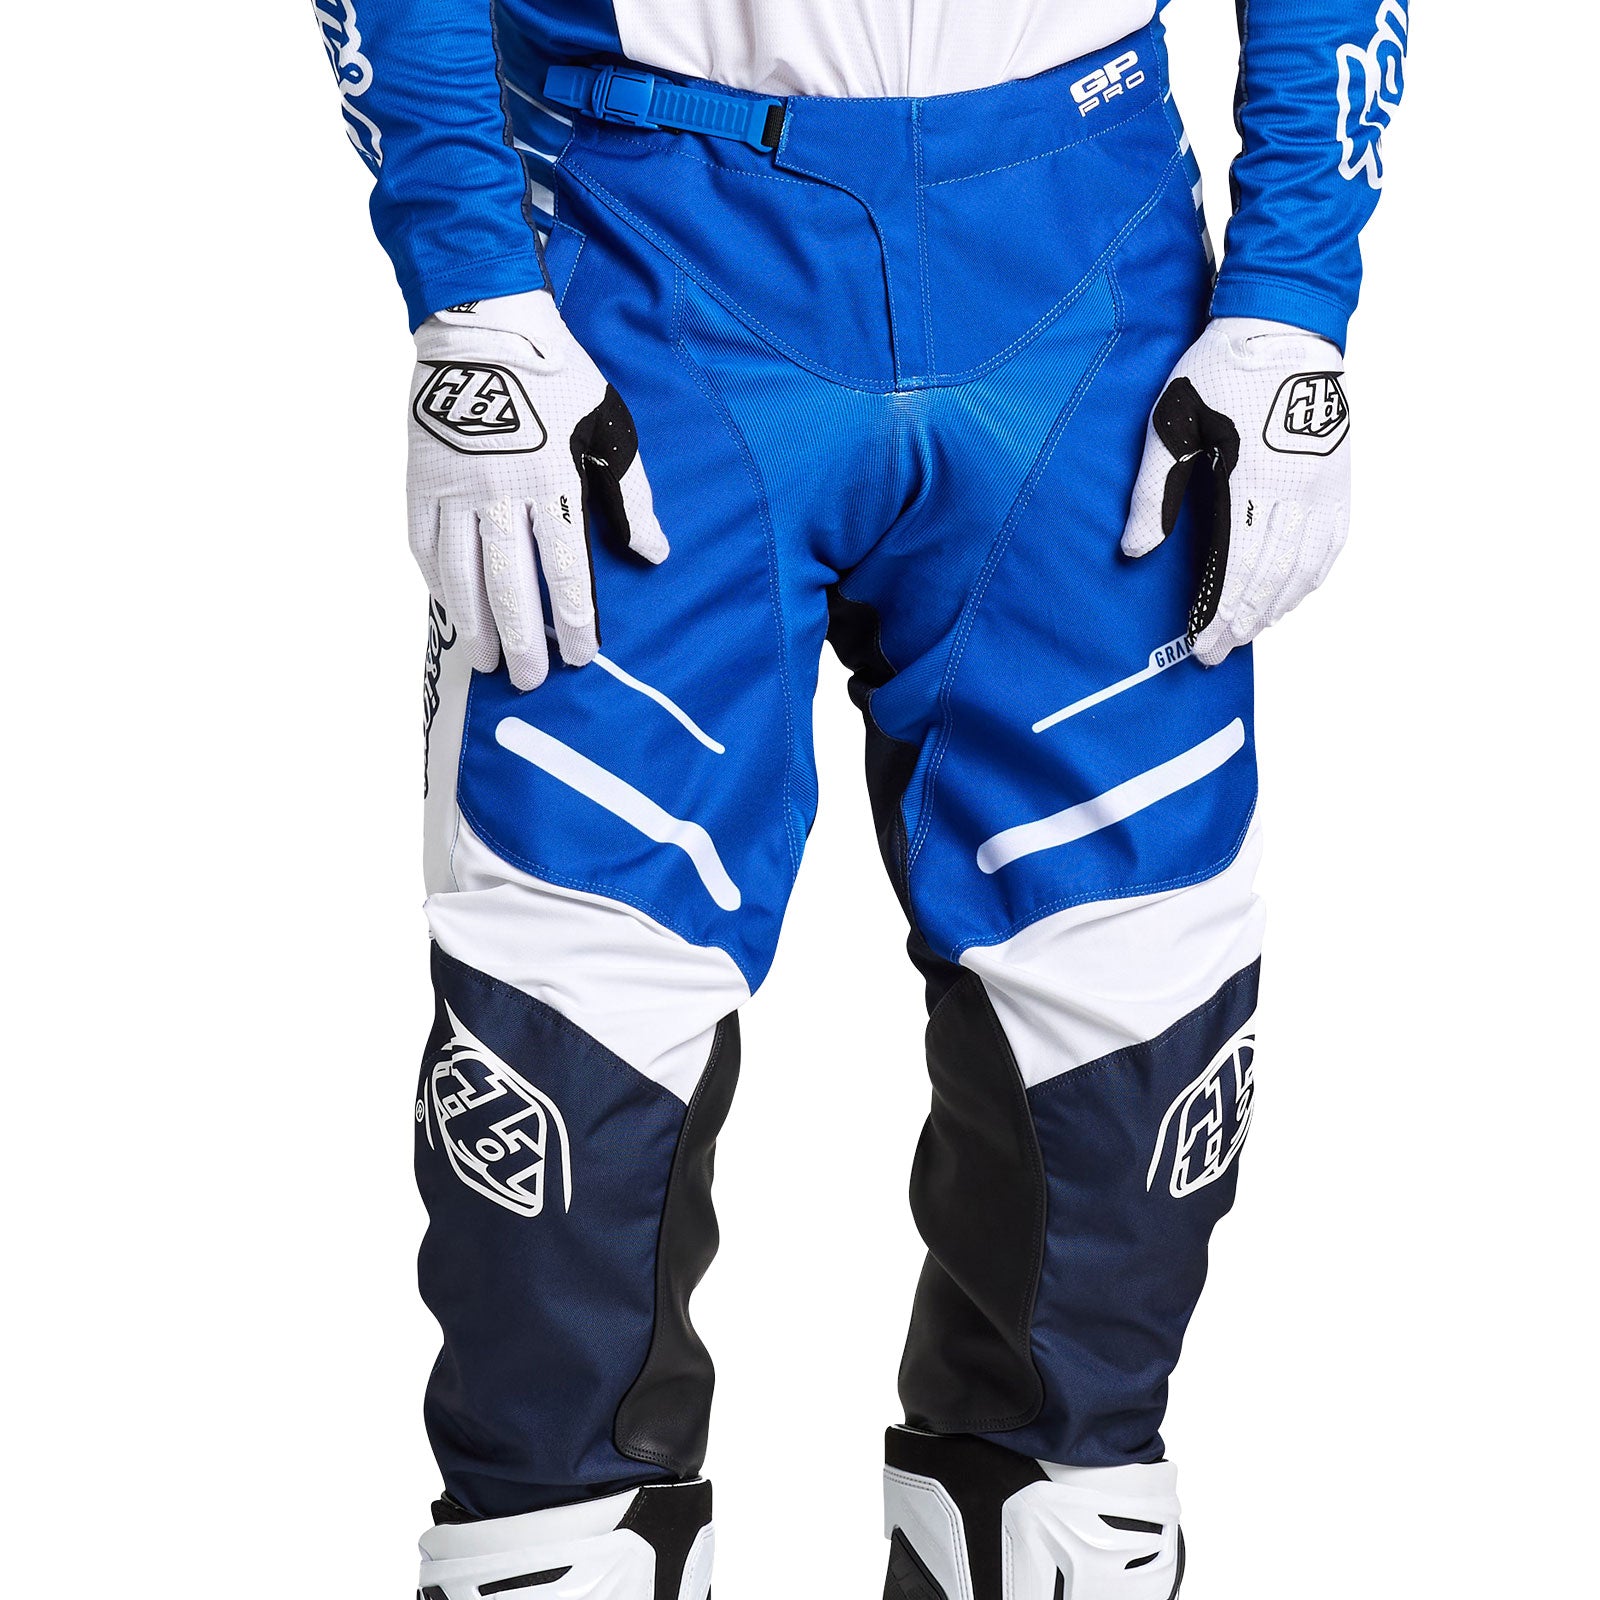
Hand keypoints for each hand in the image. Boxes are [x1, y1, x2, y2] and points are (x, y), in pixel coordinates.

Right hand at [407, 290, 667, 689]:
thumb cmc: (557, 378)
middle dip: (523, 642)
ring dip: (474, 625)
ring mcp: (454, 488)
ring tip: (485, 662)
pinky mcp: (420, 478)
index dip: (574, 621)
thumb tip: (654, 553)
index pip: (565, 571)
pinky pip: (423, 544)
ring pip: (461, 576)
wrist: (484, 321)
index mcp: (553, 482)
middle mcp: (501, 493)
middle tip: (530, 681)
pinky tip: (449, 610)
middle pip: (510, 587)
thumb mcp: (609, 429)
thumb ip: (630, 497)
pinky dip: (436, 583)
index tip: (582, 655)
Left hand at [1121, 318, 1350, 666]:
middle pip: (1270, 578)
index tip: (1197, 645)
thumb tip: (1134, 551)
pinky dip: (1311, 579)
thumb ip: (1154, 490)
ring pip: (1305, 567)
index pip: (1234, 566)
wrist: (1287, 324)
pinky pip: (1332, 543)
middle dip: (1242, 622)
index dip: (1217, 611)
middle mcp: (1296, 489)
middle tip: (1216, 654)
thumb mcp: (1171, 424)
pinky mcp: (1339, 476)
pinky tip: (1292, 597)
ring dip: (1276, 608)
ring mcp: (1324, 485)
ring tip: (1249, 634)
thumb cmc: (1220, 371)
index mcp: (1250, 479)